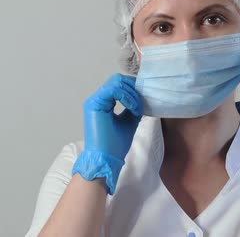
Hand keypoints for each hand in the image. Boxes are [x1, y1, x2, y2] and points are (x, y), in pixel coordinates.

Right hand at [72, 73, 142, 193]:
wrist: (106, 159)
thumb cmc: (115, 145)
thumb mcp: (129, 121)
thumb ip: (133, 108)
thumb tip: (143, 97)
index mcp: (104, 102)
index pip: (119, 84)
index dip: (133, 88)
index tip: (145, 98)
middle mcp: (98, 99)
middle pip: (117, 80)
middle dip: (133, 88)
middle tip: (142, 102)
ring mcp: (95, 101)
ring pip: (116, 83)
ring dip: (132, 94)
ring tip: (137, 109)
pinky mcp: (94, 104)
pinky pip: (113, 90)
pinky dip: (127, 97)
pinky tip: (133, 109)